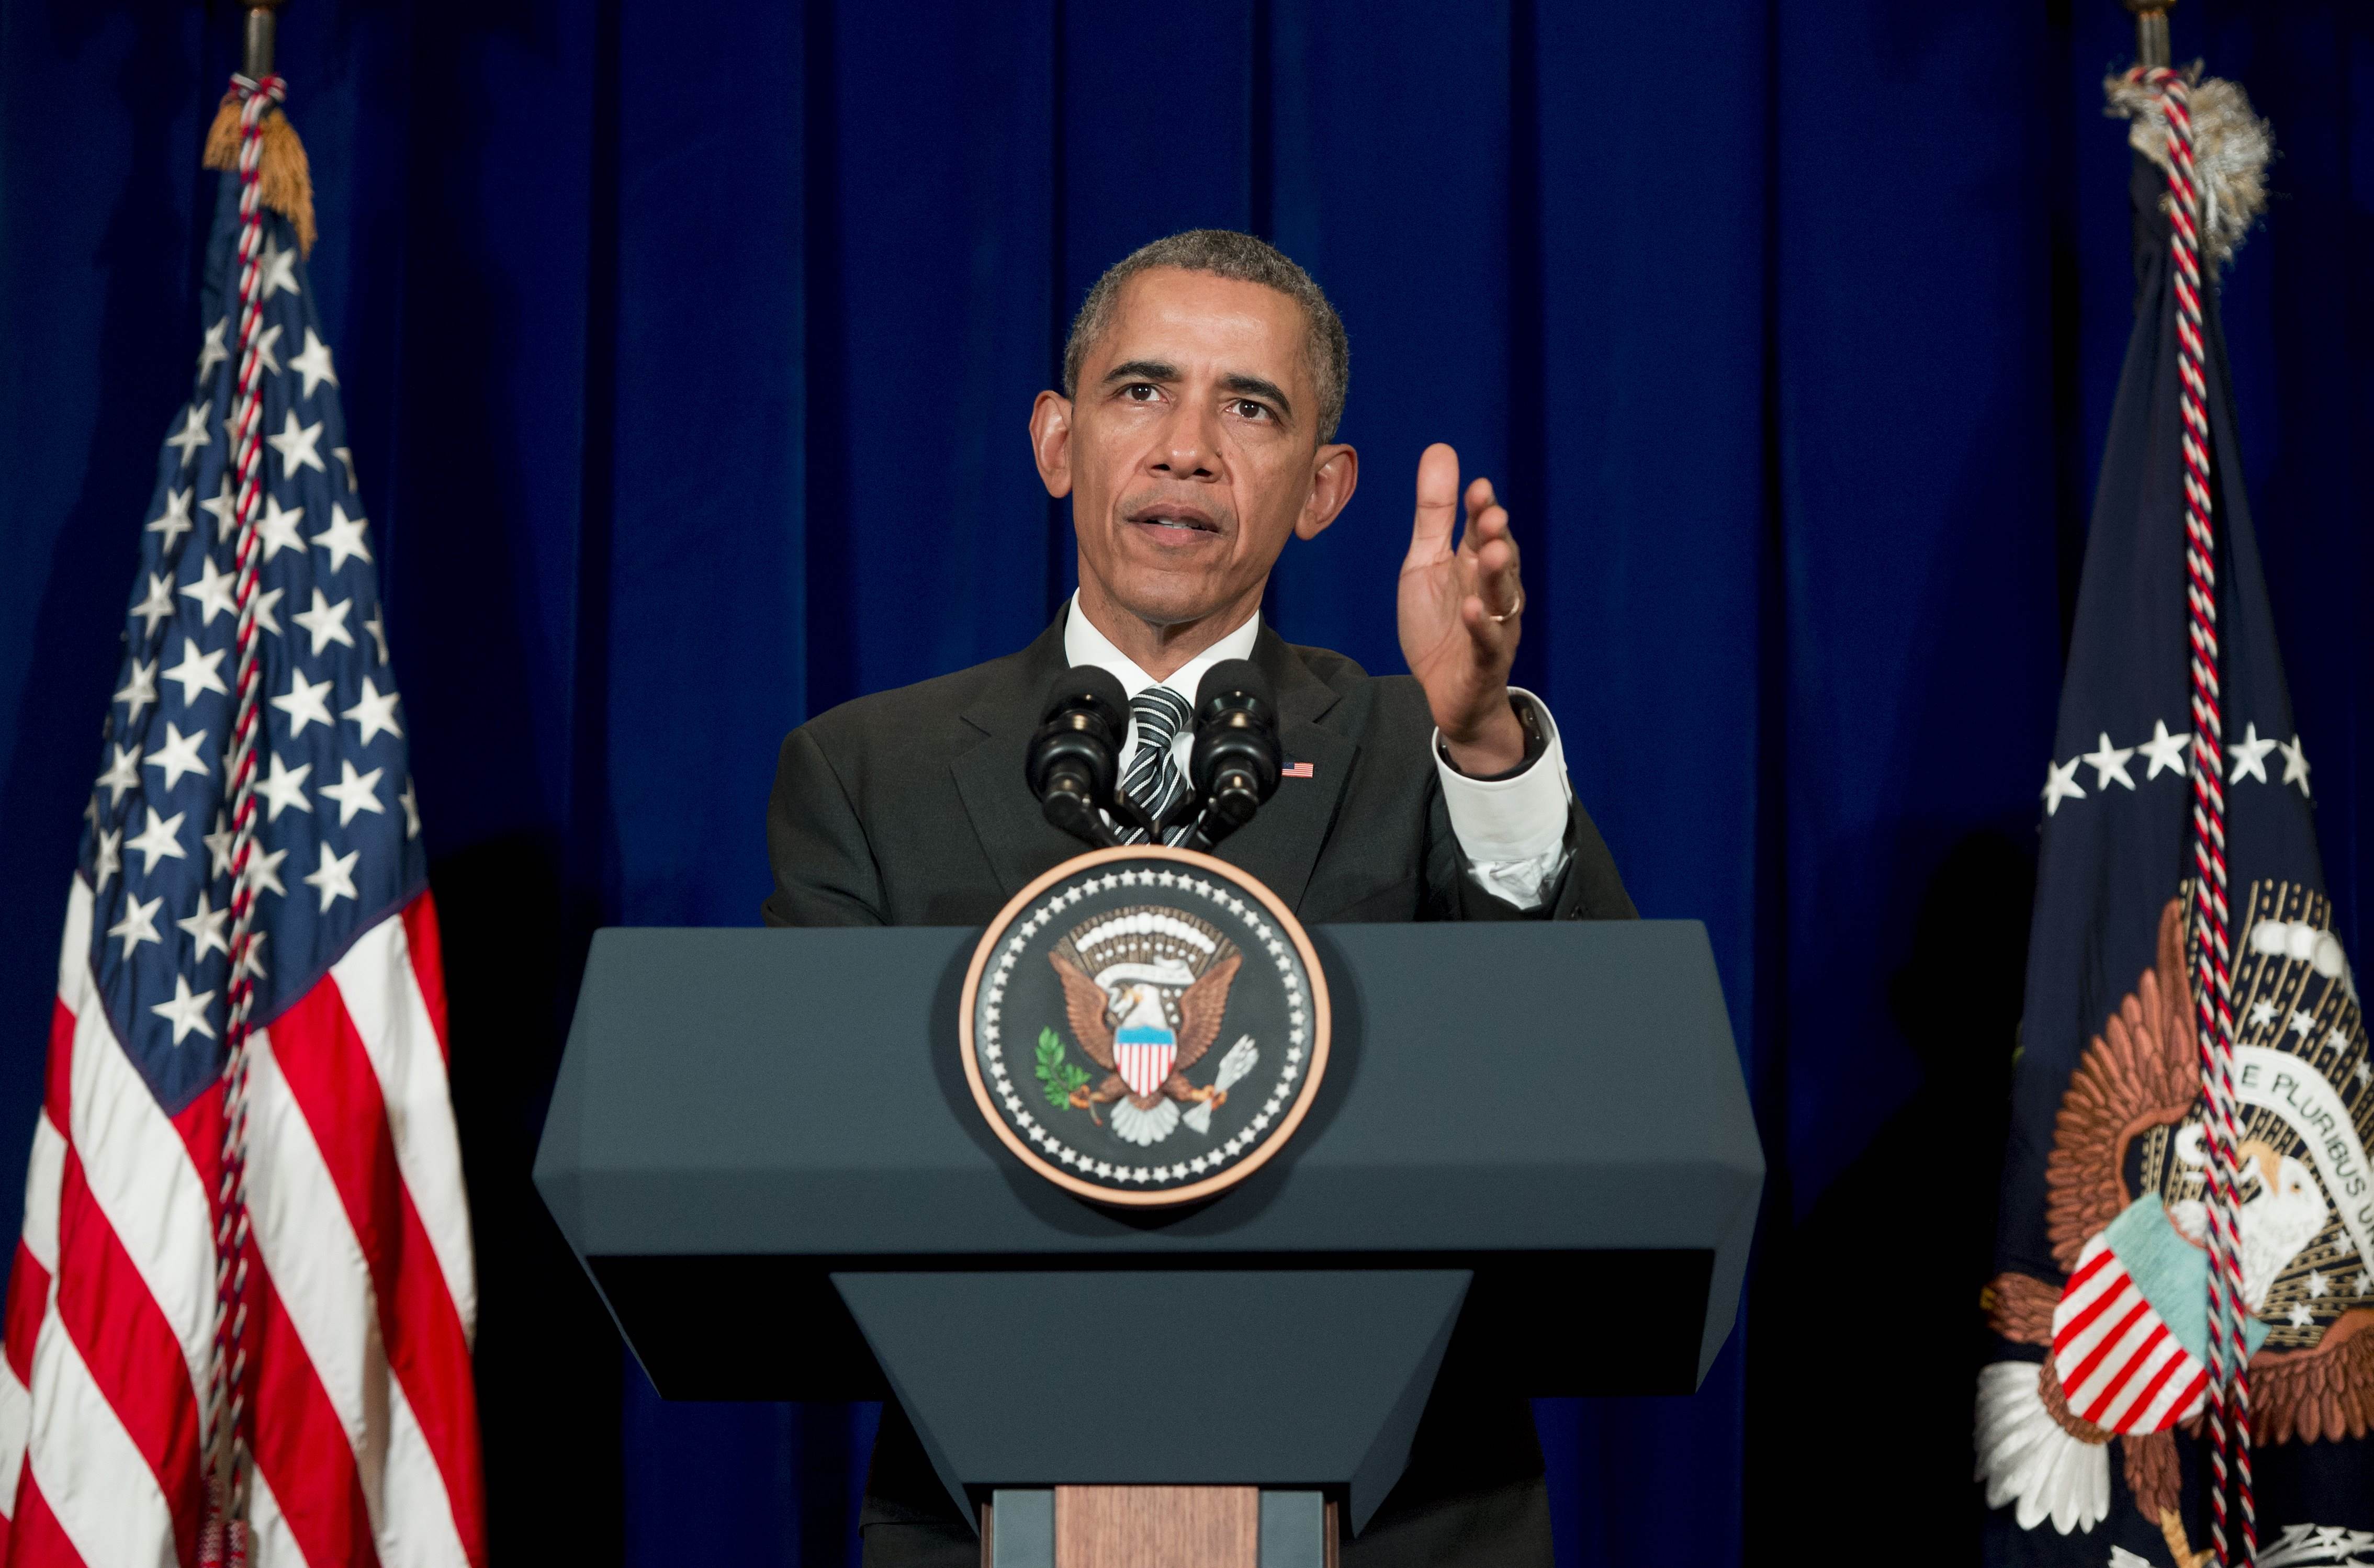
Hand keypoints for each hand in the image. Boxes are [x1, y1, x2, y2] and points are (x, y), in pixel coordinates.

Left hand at [1397, 443, 1526, 773]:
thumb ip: (1435, 513)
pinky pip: (1488, 642)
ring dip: (1498, 575)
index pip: (1485, 531)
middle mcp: (1493, 592)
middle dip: (1497, 536)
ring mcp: (1494, 626)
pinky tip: (1472, 609)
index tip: (1478, 487)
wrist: (1441, 691)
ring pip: (1502, 598)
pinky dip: (1482, 625)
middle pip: (1501, 559)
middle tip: (1492, 514)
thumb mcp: (1426, 562)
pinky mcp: (1485, 662)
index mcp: (1477, 565)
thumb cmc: (1439, 623)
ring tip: (1492, 552)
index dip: (1483, 511)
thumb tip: (1440, 449)